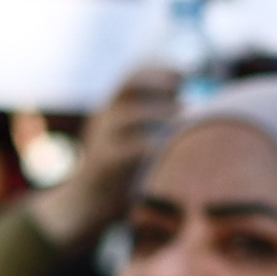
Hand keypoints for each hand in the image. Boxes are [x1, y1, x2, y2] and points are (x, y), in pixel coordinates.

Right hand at [27, 62, 181, 248]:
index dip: (157, 70)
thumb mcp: (131, 140)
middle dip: (156, 80)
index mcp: (112, 108)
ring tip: (184, 111)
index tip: (185, 72)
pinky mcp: (104, 163)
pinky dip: (151, 142)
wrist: (84, 204)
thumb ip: (153, 123)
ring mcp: (102, 138)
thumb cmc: (120, 171)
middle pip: (127, 86)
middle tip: (183, 86)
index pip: (132, 77)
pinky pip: (129, 148)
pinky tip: (169, 144)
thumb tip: (192, 107)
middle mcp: (105, 117)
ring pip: (128, 113)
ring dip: (159, 109)